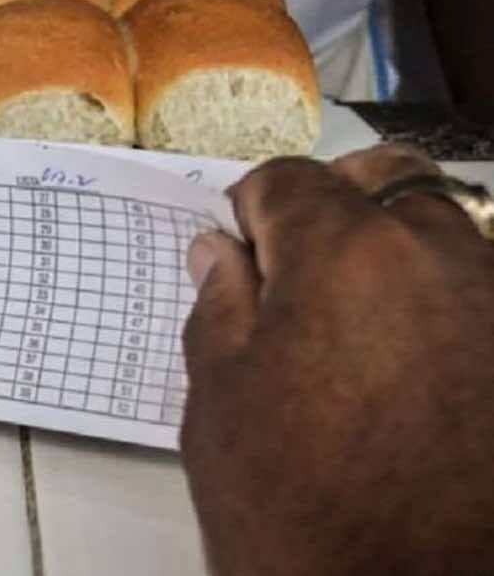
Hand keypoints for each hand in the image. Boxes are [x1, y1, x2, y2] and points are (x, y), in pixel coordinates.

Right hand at [180, 144, 493, 575]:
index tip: (243, 256)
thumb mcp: (219, 404)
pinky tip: (411, 367)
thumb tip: (223, 250)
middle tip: (300, 279)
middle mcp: (439, 256)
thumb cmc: (296, 507)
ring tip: (360, 331)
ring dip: (394, 255)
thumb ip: (218, 305)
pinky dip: (440, 304)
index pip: (290, 179)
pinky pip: (477, 295)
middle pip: (384, 184)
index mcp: (345, 254)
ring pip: (443, 233)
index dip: (253, 211)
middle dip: (336, 212)